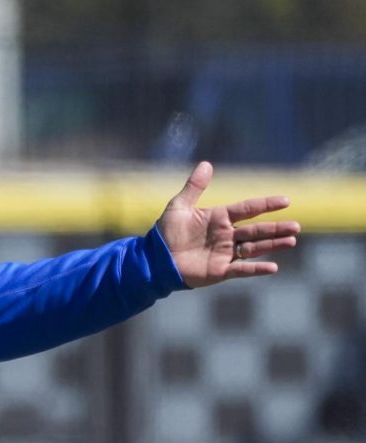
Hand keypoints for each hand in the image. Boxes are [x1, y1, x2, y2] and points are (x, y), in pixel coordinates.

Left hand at [156, 161, 300, 287]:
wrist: (154, 259)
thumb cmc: (165, 233)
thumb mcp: (179, 207)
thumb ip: (194, 187)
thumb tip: (206, 164)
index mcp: (219, 218)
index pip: (248, 209)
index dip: (266, 204)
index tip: (285, 201)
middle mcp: (226, 235)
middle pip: (256, 230)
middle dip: (276, 228)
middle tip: (296, 226)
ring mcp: (224, 253)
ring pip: (254, 248)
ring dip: (272, 245)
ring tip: (291, 240)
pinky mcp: (219, 270)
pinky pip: (241, 270)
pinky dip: (257, 269)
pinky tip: (273, 267)